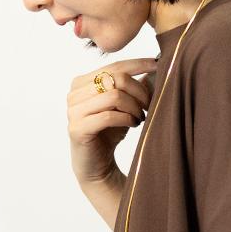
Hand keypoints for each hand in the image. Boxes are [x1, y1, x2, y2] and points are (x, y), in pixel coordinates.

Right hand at [67, 59, 155, 185]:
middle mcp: (74, 93)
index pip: (114, 66)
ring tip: (140, 118)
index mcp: (82, 82)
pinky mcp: (78, 128)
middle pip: (115, 78)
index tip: (156, 65)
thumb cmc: (109, 134)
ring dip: (134, 107)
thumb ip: (134, 87)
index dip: (137, 64)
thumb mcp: (124, 107)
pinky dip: (126, 119)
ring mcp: (73, 111)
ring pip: (113, 96)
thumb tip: (154, 67)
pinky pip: (108, 116)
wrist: (97, 167)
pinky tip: (134, 124)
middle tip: (149, 106)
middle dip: (138, 91)